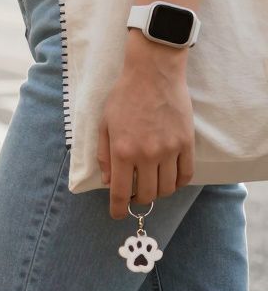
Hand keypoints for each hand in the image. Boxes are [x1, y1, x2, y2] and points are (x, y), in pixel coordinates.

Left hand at [98, 32, 194, 219]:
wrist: (152, 75)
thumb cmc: (123, 97)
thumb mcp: (104, 124)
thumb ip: (104, 155)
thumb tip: (108, 181)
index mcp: (123, 151)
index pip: (121, 192)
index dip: (118, 208)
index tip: (117, 215)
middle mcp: (147, 155)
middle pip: (148, 194)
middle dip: (139, 199)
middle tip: (134, 193)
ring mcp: (169, 150)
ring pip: (168, 188)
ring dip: (159, 192)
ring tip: (152, 183)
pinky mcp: (186, 143)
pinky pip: (186, 174)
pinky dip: (178, 182)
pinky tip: (169, 177)